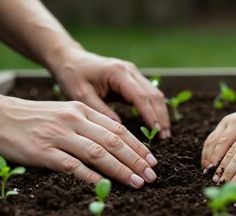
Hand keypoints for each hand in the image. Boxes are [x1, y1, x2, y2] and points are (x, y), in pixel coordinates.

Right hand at [0, 96, 157, 188]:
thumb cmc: (31, 116)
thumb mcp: (63, 112)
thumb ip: (87, 125)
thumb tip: (113, 144)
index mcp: (81, 110)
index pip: (117, 128)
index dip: (138, 145)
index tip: (151, 160)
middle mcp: (73, 120)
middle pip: (113, 141)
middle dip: (136, 160)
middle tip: (152, 175)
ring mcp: (58, 135)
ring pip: (98, 153)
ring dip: (121, 170)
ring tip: (138, 182)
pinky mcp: (42, 151)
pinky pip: (72, 165)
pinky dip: (90, 175)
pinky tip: (104, 185)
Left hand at [53, 49, 170, 138]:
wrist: (70, 59)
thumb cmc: (73, 76)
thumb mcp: (82, 95)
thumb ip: (101, 111)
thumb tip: (120, 128)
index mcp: (118, 73)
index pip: (141, 96)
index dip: (151, 115)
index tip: (158, 132)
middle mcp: (129, 70)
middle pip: (153, 95)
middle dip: (161, 116)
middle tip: (165, 137)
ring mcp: (133, 72)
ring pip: (154, 93)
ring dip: (161, 113)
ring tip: (164, 133)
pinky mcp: (132, 78)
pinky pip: (148, 94)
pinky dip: (154, 108)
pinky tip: (157, 123)